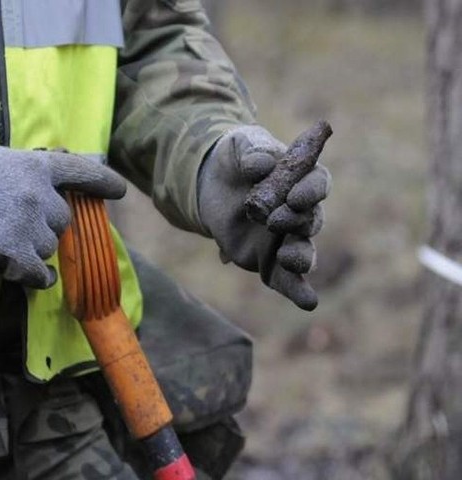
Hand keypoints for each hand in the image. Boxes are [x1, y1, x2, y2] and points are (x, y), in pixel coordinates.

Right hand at [0, 146, 125, 287]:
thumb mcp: (2, 159)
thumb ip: (33, 168)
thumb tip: (58, 174)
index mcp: (38, 167)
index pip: (81, 173)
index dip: (104, 182)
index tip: (119, 190)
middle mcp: (40, 195)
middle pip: (63, 220)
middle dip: (46, 224)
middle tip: (17, 220)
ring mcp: (29, 226)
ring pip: (50, 247)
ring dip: (35, 247)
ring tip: (4, 238)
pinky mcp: (16, 255)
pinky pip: (42, 274)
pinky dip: (42, 278)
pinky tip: (40, 277)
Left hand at [198, 125, 330, 310]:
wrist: (211, 184)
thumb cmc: (235, 159)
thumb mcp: (239, 147)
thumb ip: (252, 152)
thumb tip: (261, 166)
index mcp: (301, 179)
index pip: (317, 184)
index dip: (311, 191)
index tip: (295, 197)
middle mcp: (301, 212)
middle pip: (311, 219)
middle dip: (296, 222)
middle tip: (274, 221)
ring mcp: (286, 239)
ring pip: (303, 251)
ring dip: (301, 257)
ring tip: (289, 259)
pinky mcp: (268, 262)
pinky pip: (286, 280)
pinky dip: (299, 291)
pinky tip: (309, 302)